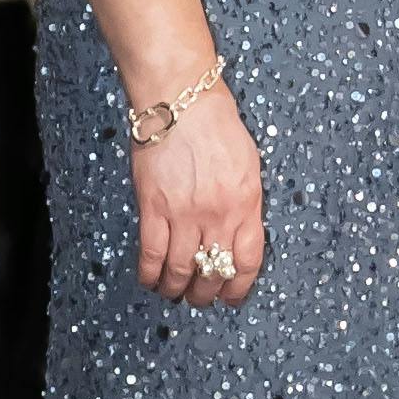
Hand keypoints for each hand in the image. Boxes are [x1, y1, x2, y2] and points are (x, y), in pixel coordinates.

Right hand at [129, 90, 264, 304]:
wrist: (180, 99)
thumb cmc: (216, 124)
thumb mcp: (248, 166)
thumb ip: (245, 203)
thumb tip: (235, 233)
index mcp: (247, 204)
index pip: (247, 261)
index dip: (239, 287)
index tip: (232, 297)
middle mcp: (218, 214)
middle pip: (214, 271)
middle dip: (207, 293)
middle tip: (201, 299)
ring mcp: (185, 213)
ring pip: (181, 269)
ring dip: (178, 288)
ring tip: (175, 293)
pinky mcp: (153, 207)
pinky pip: (151, 252)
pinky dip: (150, 273)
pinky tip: (150, 280)